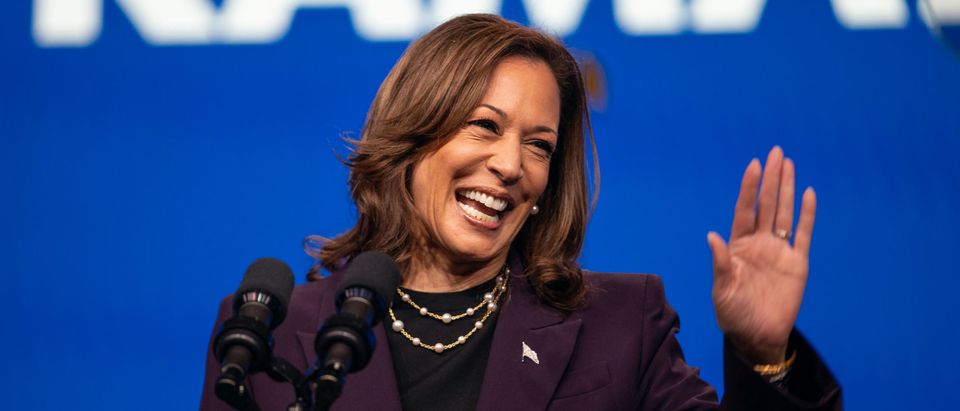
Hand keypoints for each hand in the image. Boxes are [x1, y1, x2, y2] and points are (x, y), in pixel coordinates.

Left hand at [707, 146, 816, 363]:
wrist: (757, 335)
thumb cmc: (733, 313)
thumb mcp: (722, 289)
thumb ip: (720, 263)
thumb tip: (712, 236)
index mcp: (738, 246)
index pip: (744, 210)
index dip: (749, 188)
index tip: (753, 165)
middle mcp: (759, 243)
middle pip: (766, 205)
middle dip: (771, 179)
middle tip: (776, 152)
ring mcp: (778, 251)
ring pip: (784, 213)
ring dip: (787, 189)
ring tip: (789, 164)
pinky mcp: (797, 263)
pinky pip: (803, 234)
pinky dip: (806, 215)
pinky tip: (808, 194)